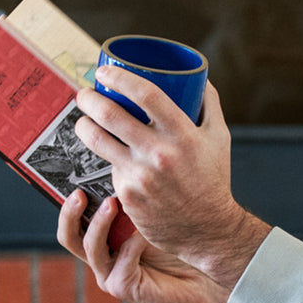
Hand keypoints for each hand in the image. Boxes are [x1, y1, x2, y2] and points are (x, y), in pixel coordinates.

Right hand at [57, 191, 253, 302]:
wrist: (205, 280)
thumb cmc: (182, 246)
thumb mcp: (154, 217)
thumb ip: (135, 201)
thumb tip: (122, 165)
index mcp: (103, 240)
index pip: (74, 221)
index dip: (68, 203)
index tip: (74, 178)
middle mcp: (102, 258)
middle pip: (69, 237)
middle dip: (70, 213)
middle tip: (80, 193)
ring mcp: (110, 274)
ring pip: (91, 248)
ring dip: (100, 224)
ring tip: (112, 203)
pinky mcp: (123, 287)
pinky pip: (120, 262)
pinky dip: (133, 244)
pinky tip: (147, 233)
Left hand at [73, 72, 269, 289]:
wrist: (208, 230)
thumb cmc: (213, 180)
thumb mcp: (219, 138)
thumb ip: (208, 105)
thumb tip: (198, 77)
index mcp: (183, 135)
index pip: (146, 94)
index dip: (119, 78)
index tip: (104, 72)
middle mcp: (159, 154)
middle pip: (111, 114)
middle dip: (89, 98)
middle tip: (85, 94)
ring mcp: (141, 176)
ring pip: (98, 141)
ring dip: (83, 125)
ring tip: (83, 120)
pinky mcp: (128, 196)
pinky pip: (110, 168)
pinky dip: (109, 159)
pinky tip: (111, 156)